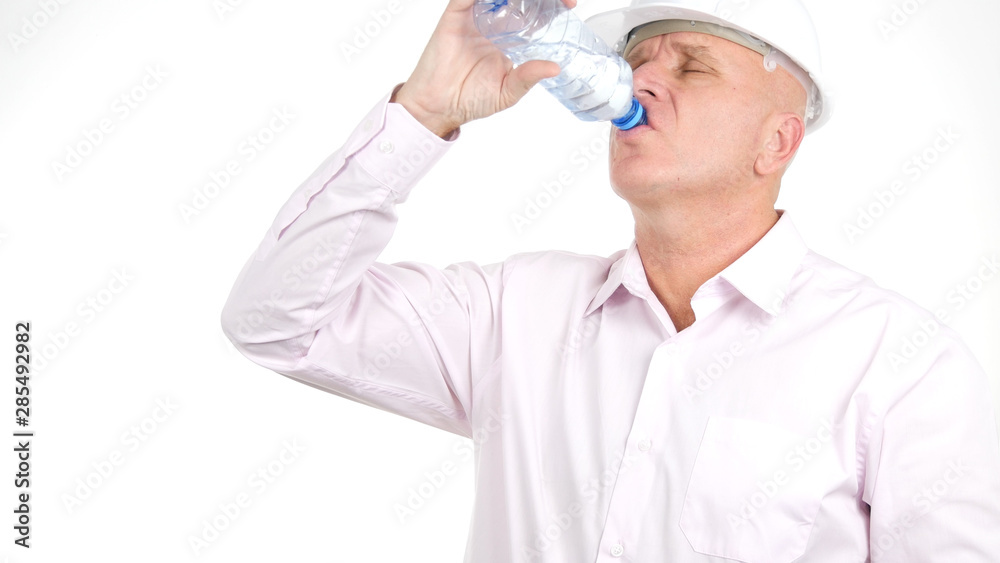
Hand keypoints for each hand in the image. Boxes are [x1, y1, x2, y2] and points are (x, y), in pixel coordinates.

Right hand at [393, 0, 576, 137]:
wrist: (440, 106)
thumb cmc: (469, 99)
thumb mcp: (508, 91)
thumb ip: (528, 76)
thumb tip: (554, 68)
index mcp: (508, 35)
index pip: (534, 9)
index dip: (552, 3)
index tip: (570, 5)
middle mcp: (493, 21)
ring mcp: (475, 14)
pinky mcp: (456, 13)